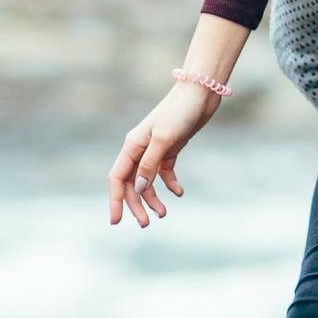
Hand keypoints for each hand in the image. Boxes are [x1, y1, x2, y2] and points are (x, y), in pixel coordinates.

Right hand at [107, 80, 219, 227]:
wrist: (201, 94)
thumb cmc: (179, 112)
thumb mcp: (163, 140)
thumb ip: (149, 165)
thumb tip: (138, 189)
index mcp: (132, 146)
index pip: (117, 179)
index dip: (115, 200)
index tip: (116, 221)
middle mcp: (140, 149)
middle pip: (132, 184)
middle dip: (137, 205)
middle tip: (147, 224)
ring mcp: (155, 149)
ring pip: (147, 181)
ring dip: (153, 198)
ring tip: (164, 214)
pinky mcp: (171, 149)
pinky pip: (164, 172)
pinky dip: (169, 184)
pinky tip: (178, 192)